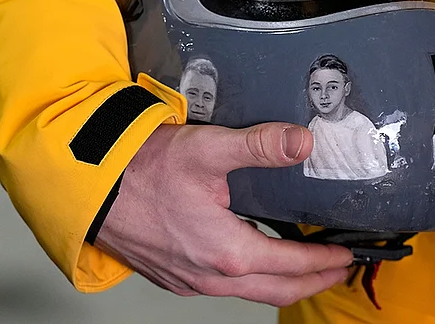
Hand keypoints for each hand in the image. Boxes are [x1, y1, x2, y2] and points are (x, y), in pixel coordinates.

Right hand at [95, 122, 352, 306]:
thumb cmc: (142, 170)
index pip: (292, 265)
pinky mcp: (172, 276)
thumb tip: (302, 143)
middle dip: (312, 282)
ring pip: (249, 292)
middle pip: (276, 290)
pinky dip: (250, 279)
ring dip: (282, 282)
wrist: (88, 186)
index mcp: (227, 252)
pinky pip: (222, 287)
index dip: (324, 261)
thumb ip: (259, 146)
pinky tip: (252, 260)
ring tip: (304, 268)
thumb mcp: (207, 149)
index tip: (346, 255)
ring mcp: (188, 281)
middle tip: (337, 269)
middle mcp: (209, 276)